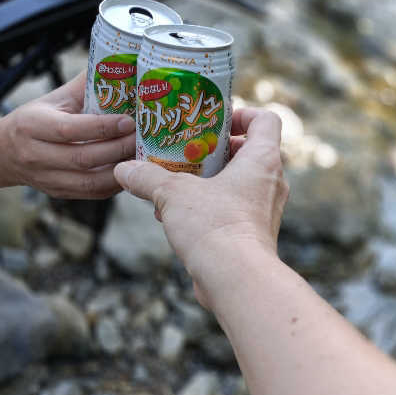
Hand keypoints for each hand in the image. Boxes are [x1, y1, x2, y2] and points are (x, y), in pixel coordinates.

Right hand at [0, 71, 135, 198]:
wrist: (3, 152)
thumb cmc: (36, 119)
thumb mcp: (54, 98)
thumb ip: (85, 84)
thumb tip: (117, 62)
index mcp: (32, 125)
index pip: (70, 129)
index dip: (102, 127)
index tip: (129, 120)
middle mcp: (36, 155)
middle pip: (83, 158)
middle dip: (118, 148)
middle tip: (144, 137)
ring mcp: (47, 178)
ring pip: (90, 181)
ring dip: (121, 170)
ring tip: (142, 155)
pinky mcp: (59, 193)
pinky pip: (92, 193)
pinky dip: (115, 183)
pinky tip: (131, 170)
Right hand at [113, 108, 288, 307]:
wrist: (236, 279)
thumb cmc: (215, 227)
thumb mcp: (173, 194)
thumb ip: (148, 177)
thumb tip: (124, 169)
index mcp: (263, 159)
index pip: (266, 120)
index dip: (242, 114)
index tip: (214, 122)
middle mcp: (271, 182)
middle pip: (248, 151)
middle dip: (213, 150)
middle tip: (185, 151)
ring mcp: (265, 209)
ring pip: (238, 183)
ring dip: (208, 181)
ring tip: (175, 184)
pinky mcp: (254, 234)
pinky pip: (233, 209)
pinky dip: (209, 206)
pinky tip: (176, 215)